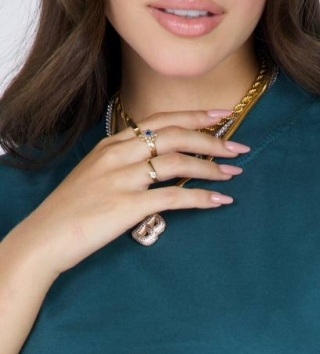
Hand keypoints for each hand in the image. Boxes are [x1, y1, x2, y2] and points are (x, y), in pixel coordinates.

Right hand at [17, 107, 249, 275]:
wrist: (47, 237)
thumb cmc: (73, 211)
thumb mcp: (96, 176)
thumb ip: (123, 165)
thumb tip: (155, 166)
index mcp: (112, 145)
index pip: (160, 120)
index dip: (195, 116)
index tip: (223, 116)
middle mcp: (117, 155)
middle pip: (173, 135)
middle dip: (212, 140)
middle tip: (240, 147)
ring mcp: (122, 180)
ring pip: (176, 163)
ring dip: (210, 167)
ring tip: (233, 174)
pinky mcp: (126, 207)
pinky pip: (172, 198)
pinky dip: (201, 198)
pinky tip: (220, 200)